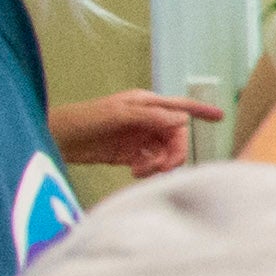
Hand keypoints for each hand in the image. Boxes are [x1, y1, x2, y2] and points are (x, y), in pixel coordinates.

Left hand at [48, 88, 219, 178]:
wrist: (55, 139)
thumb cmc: (82, 119)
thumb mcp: (117, 114)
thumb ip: (150, 117)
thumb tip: (182, 119)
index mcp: (146, 104)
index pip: (180, 106)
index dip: (201, 111)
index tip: (220, 117)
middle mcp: (146, 120)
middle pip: (175, 137)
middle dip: (174, 152)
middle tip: (163, 167)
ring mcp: (138, 138)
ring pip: (164, 152)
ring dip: (159, 164)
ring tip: (141, 171)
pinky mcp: (129, 155)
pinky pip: (151, 163)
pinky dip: (148, 170)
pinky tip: (134, 172)